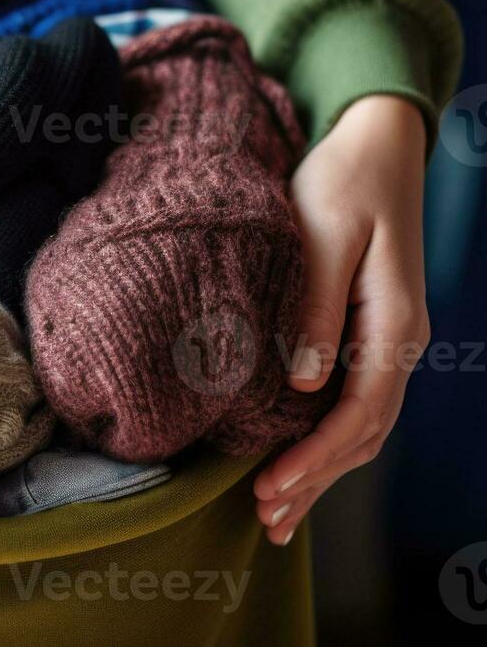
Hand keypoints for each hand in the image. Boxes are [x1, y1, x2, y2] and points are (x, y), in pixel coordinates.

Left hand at [253, 94, 429, 544]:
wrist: (373, 146)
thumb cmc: (342, 182)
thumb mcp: (323, 235)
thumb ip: (314, 307)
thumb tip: (303, 382)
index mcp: (394, 324)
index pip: (359, 412)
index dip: (316, 458)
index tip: (270, 487)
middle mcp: (400, 342)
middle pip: (363, 434)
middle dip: (315, 480)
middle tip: (265, 519)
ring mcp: (389, 342)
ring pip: (361, 427)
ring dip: (321, 472)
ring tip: (276, 515)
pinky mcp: (369, 335)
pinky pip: (353, 404)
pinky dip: (325, 442)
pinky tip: (297, 465)